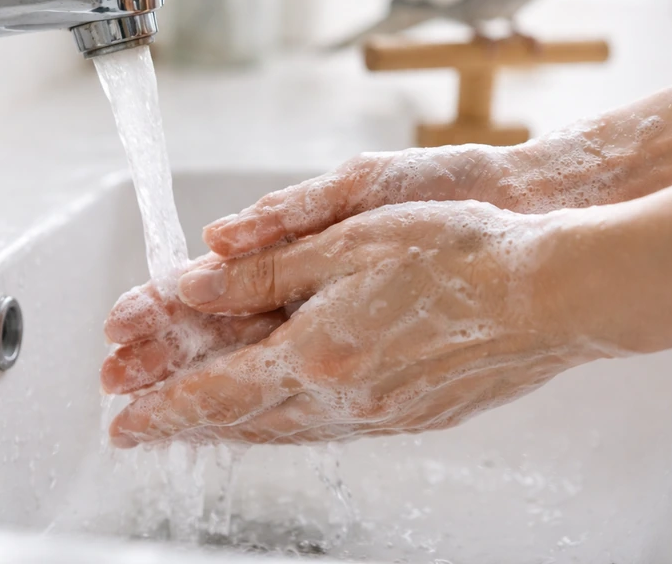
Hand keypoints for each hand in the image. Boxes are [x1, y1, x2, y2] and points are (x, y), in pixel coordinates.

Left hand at [101, 135, 618, 395]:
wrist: (550, 293)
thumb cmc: (457, 252)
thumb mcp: (346, 242)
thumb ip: (264, 271)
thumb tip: (194, 286)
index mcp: (317, 352)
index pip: (215, 390)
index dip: (162, 406)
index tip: (121, 420)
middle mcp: (342, 397)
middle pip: (242, 420)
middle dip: (183, 424)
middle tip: (139, 427)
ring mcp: (380, 414)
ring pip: (282, 429)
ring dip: (230, 428)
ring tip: (194, 425)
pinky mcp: (412, 415)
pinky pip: (326, 428)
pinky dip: (284, 424)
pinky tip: (280, 416)